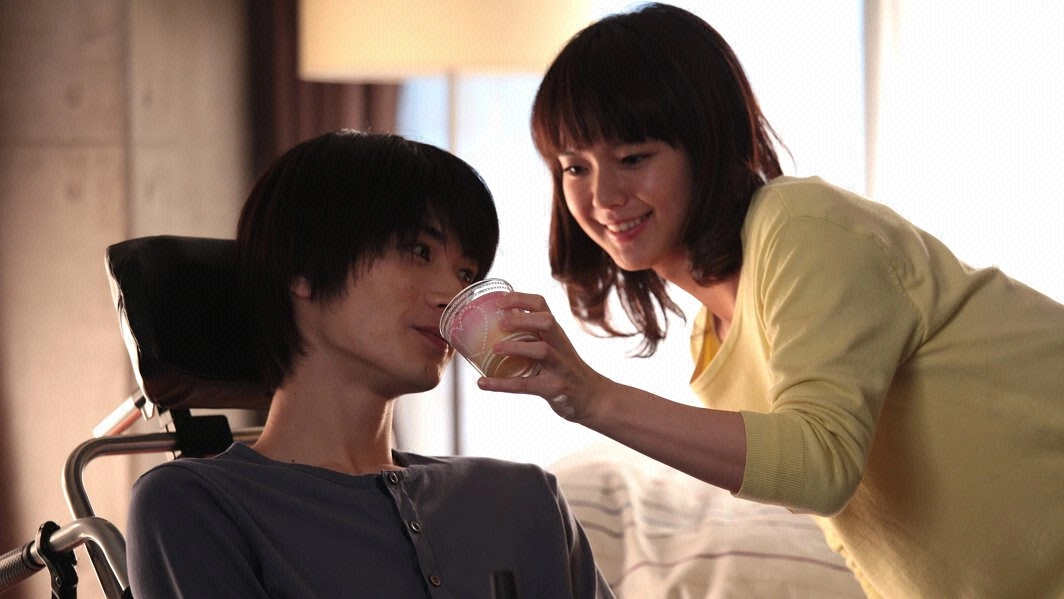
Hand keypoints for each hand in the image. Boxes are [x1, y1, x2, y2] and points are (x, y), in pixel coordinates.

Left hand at [476, 291, 611, 422]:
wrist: (592, 396)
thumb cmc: (565, 369)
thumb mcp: (554, 347)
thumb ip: (532, 336)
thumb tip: (497, 323)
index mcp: (555, 332)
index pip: (541, 305)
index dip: (519, 299)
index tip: (498, 302)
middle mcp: (560, 345)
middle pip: (547, 321)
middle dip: (522, 319)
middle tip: (500, 324)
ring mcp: (559, 367)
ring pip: (542, 351)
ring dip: (516, 347)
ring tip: (495, 350)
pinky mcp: (554, 388)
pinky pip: (526, 385)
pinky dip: (502, 384)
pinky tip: (483, 383)